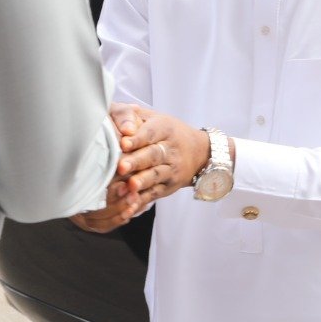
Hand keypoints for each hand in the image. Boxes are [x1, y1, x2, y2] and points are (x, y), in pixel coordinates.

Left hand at [71, 105, 210, 232]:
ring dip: (142, 181)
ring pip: (156, 175)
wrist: (199, 152)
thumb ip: (131, 116)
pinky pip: (154, 194)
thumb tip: (121, 127)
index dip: (137, 139)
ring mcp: (171, 170)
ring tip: (130, 186)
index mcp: (164, 128)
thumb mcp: (151, 117)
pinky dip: (141, 201)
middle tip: (122, 166)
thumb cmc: (164, 131)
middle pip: (153, 155)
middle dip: (137, 161)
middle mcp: (171, 149)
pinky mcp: (168, 187)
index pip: (150, 133)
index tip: (123, 143)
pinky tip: (129, 206)